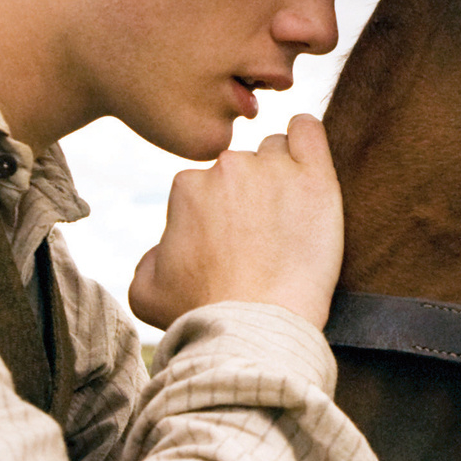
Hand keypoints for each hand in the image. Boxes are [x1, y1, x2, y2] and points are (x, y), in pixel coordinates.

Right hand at [129, 114, 343, 328]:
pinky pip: (309, 132)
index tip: (236, 243)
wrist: (254, 328)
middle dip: (252, 193)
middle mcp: (227, 168)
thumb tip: (164, 245)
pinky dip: (308, 139)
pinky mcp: (313, 177)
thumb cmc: (201, 315)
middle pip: (244, 166)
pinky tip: (309, 160)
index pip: (208, 184)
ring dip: (282, 173)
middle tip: (266, 236)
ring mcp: (272, 169)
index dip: (221, 213)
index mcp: (188, 187)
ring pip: (277, 151)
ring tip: (291, 216)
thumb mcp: (146, 290)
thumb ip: (150, 257)